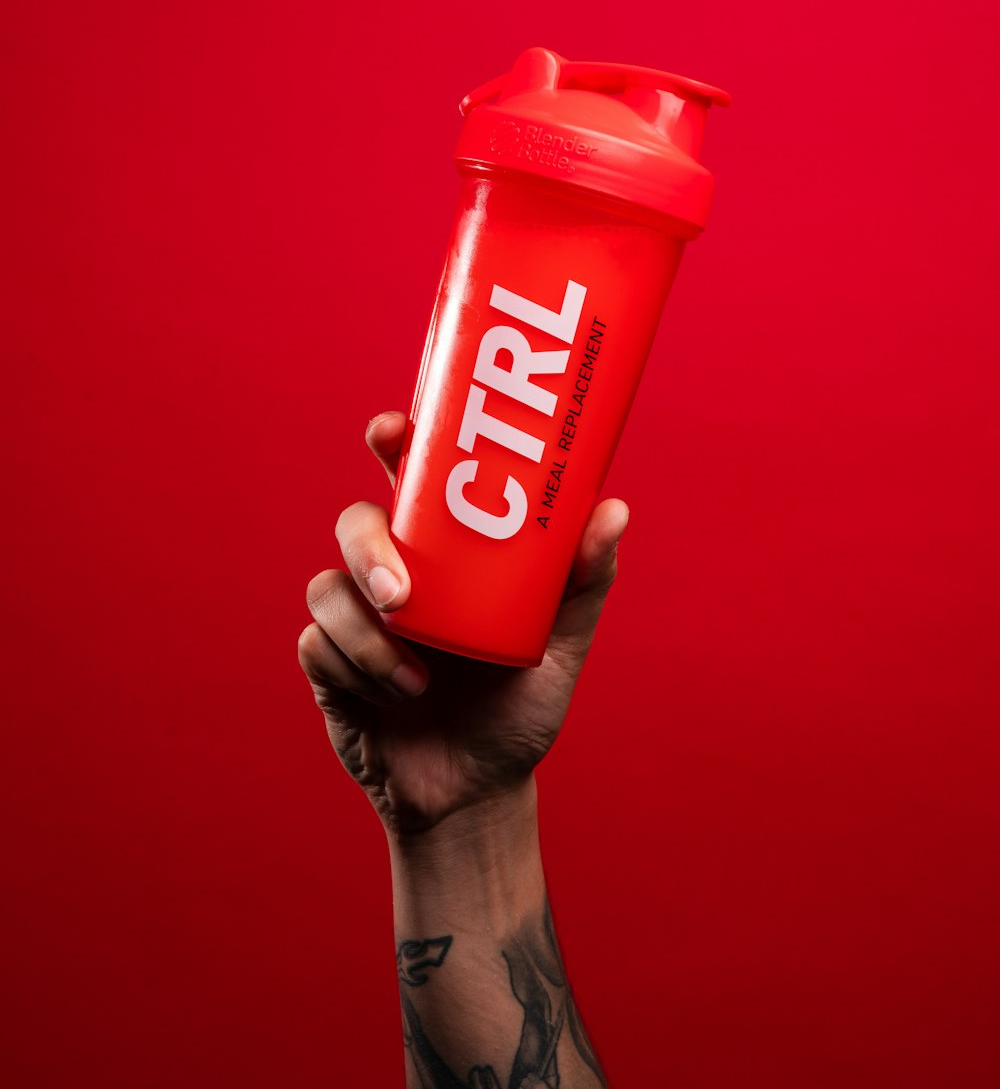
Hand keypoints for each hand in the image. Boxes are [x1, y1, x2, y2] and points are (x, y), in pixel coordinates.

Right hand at [298, 409, 628, 836]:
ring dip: (367, 633)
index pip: (406, 477)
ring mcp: (356, 619)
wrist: (478, 793)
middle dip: (367, 545)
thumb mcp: (562, 642)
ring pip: (328, 588)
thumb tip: (613, 509)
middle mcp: (394, 573)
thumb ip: (586, 580)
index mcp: (441, 551)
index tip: (390, 431)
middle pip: (355, 523)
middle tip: (401, 591)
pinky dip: (359, 669)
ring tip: (417, 677)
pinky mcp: (329, 667)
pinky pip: (318, 646)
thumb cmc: (519, 705)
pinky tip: (399, 696)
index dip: (391, 442)